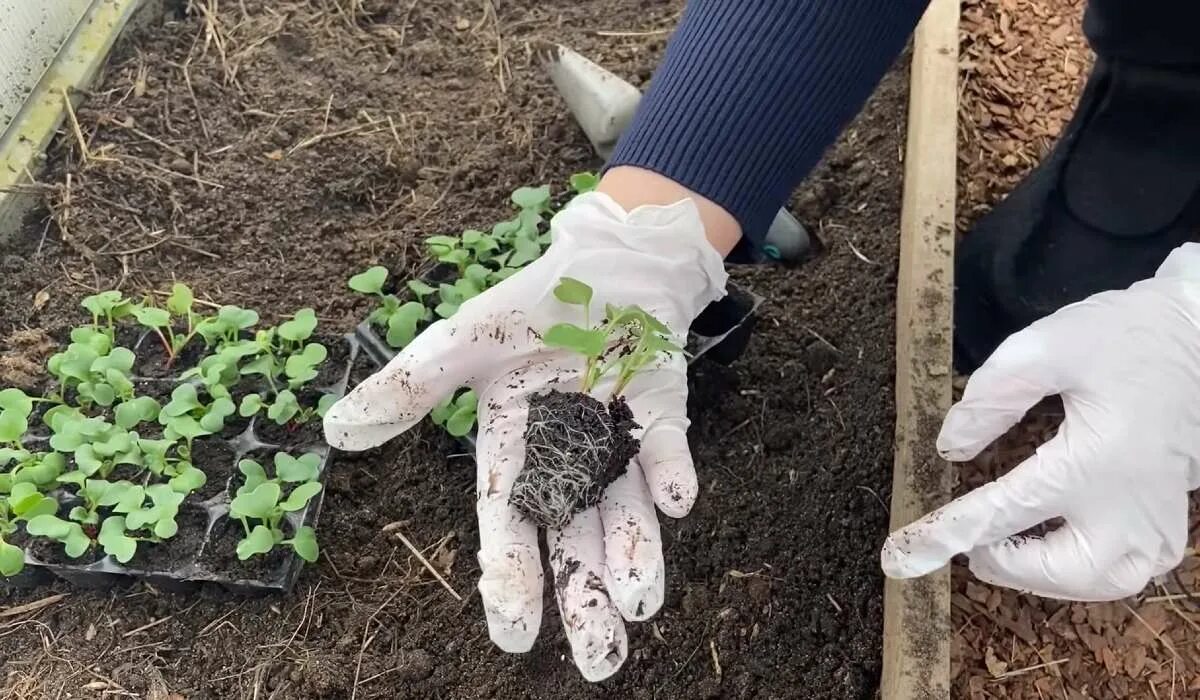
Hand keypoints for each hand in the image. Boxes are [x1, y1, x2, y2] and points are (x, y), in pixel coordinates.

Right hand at [325, 192, 726, 679]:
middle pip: (574, 537)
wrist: (603, 264)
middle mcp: (567, 459)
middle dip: (586, 597)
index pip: (507, 522)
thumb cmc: (527, 306)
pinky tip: (675, 500)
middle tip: (601, 661)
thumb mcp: (461, 341)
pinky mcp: (662, 416)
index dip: (511, 575)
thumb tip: (334, 432)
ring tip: (640, 602)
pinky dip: (672, 472)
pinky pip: (668, 450)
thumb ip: (411, 388)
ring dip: (635, 553)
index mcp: (514, 450)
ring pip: (624, 510)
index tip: (516, 637)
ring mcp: (618, 440)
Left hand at [881, 243, 1199, 600]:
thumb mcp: (1047, 346)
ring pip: (1100, 583)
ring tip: (1003, 548)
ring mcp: (1159, 519)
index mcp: (1096, 460)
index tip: (901, 557)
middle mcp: (1132, 503)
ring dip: (1045, 578)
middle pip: (1063, 571)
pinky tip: (1052, 545)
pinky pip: (1127, 573)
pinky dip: (1083, 574)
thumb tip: (950, 446)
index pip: (1005, 513)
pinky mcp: (1171, 522)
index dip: (945, 535)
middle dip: (1008, 568)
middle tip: (970, 544)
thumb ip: (993, 396)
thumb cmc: (1123, 337)